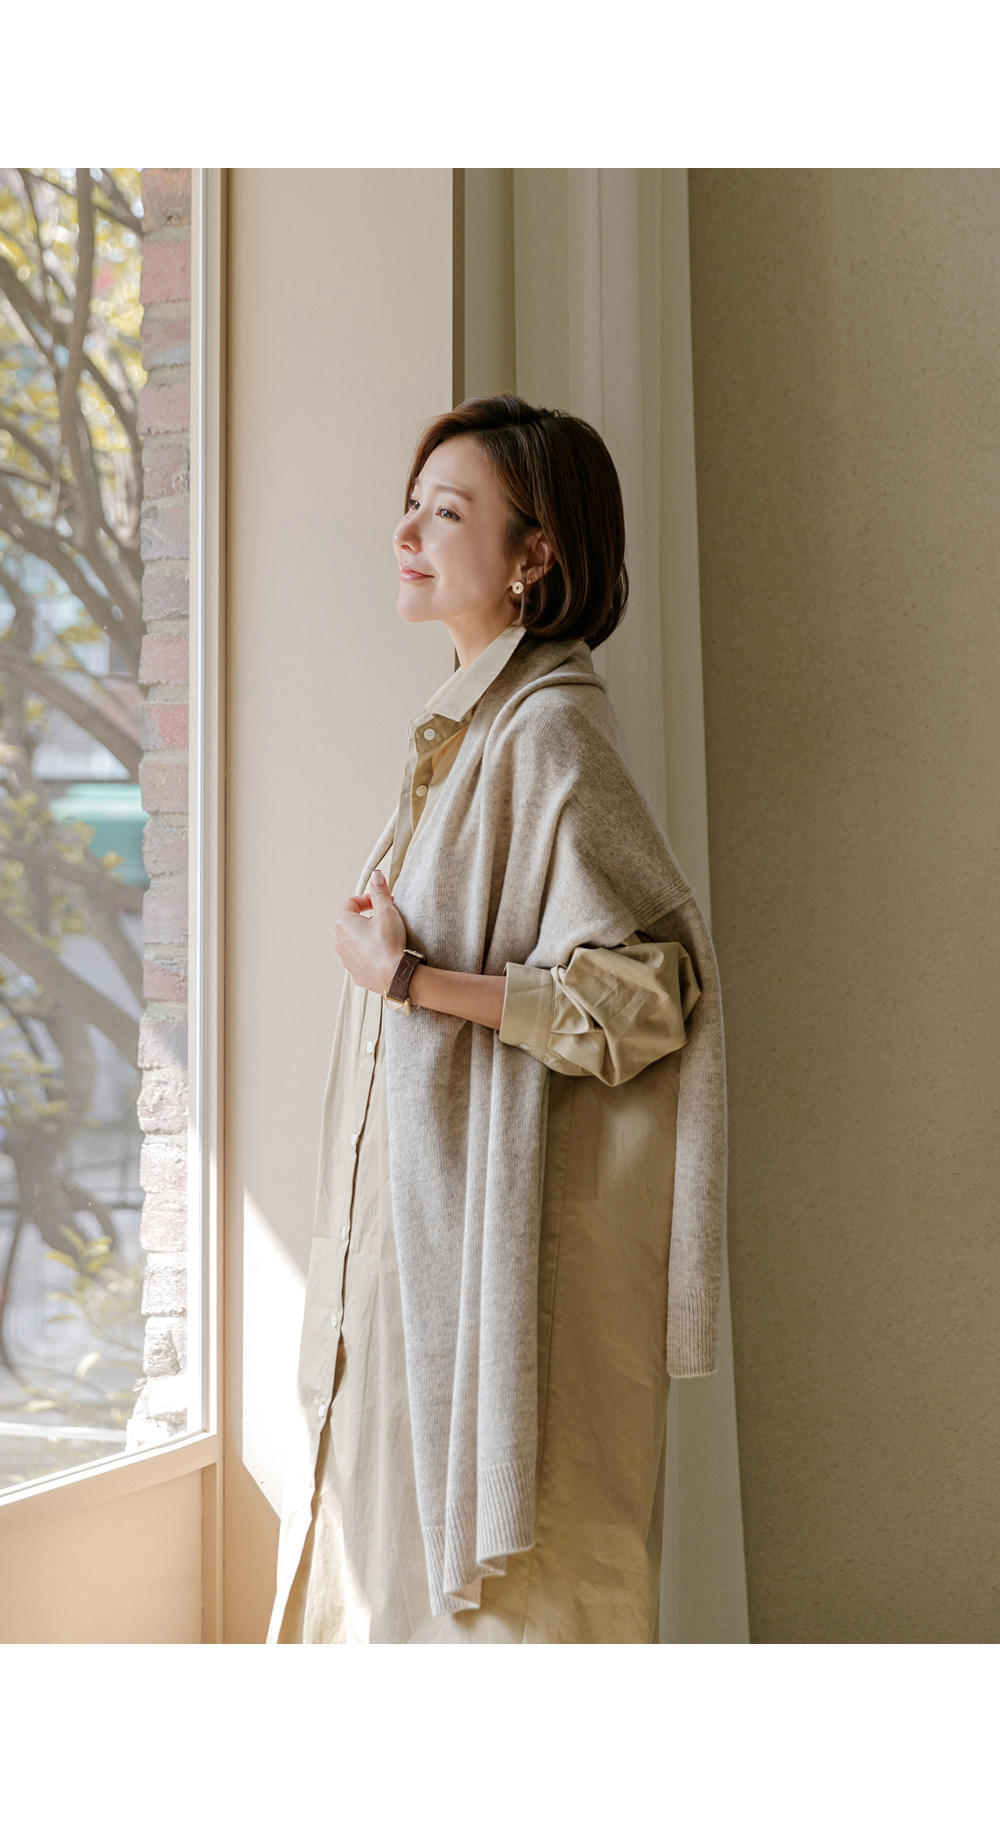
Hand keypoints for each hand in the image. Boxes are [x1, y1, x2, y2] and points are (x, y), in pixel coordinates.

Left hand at [334, 869, 407, 993]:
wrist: (394, 975)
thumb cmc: (388, 944)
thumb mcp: (386, 911)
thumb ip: (379, 892)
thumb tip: (376, 876)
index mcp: (343, 923)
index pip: (351, 903)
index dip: (368, 899)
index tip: (382, 902)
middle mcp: (340, 942)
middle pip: (352, 922)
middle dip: (368, 918)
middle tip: (386, 918)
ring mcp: (346, 959)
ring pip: (355, 941)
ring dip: (368, 936)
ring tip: (386, 937)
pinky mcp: (356, 973)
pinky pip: (361, 958)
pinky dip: (370, 954)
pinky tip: (384, 953)